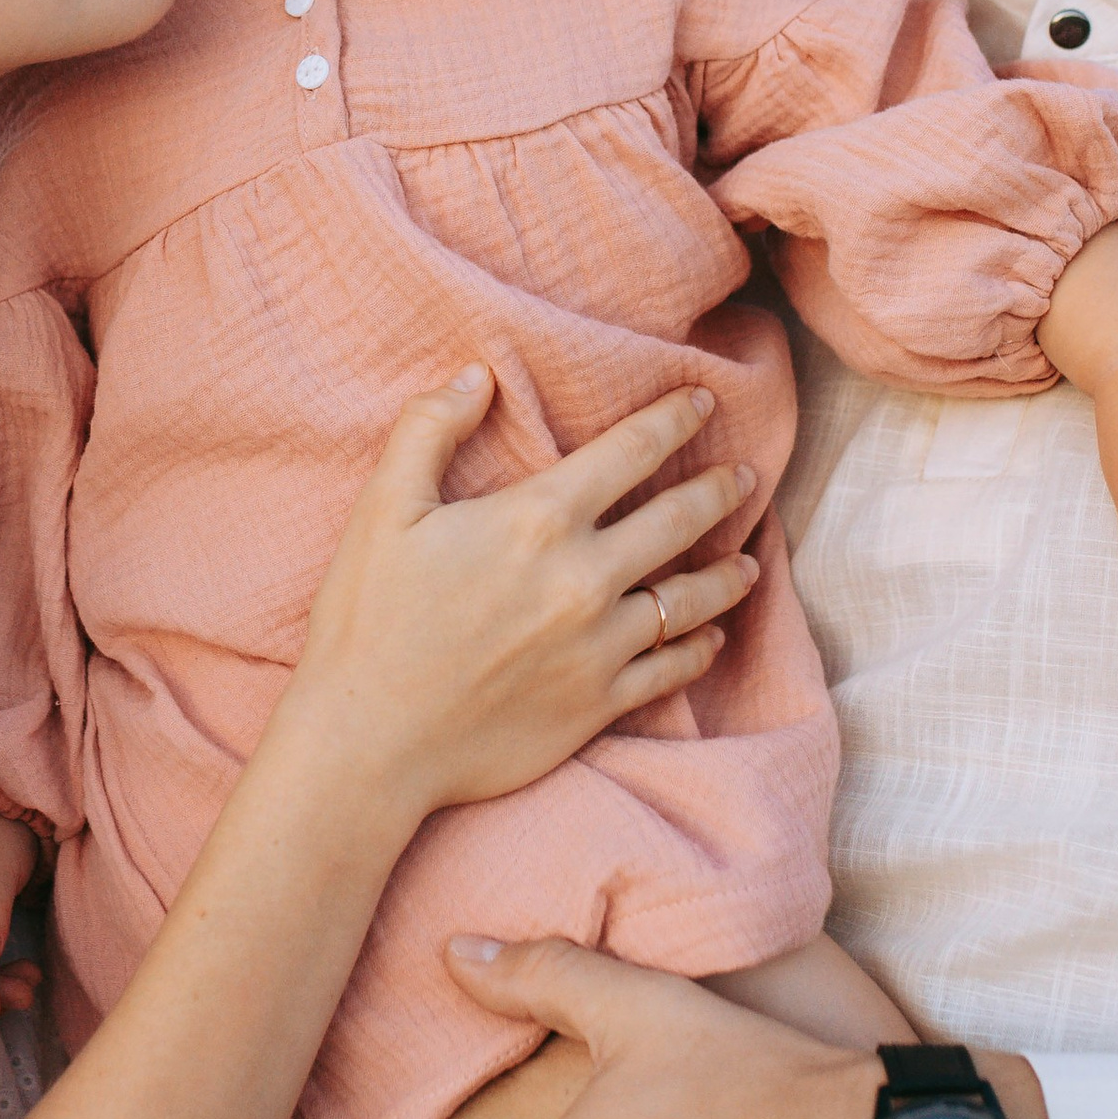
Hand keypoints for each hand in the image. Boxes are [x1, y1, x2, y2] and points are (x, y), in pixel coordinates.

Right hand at [274, 369, 759, 841]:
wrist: (368, 742)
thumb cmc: (367, 620)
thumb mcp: (382, 508)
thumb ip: (429, 429)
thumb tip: (477, 375)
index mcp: (537, 519)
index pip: (630, 452)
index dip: (672, 419)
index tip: (702, 401)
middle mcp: (584, 578)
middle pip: (679, 519)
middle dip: (720, 490)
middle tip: (744, 476)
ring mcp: (599, 646)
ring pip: (691, 600)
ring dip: (728, 575)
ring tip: (750, 562)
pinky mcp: (598, 705)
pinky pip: (672, 670)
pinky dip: (701, 649)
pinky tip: (712, 638)